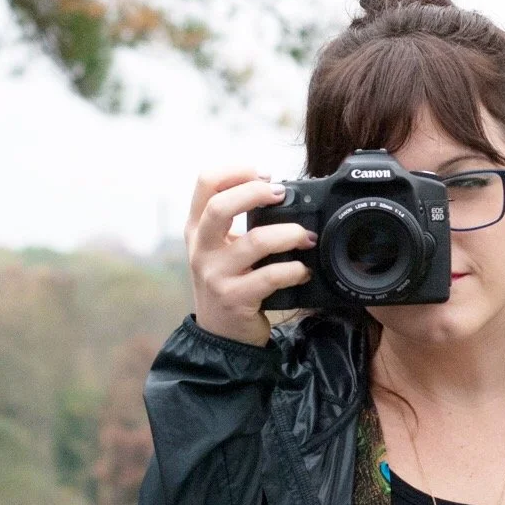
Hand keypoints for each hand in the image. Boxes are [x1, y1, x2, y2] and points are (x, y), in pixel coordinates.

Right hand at [185, 166, 315, 347]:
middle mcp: (201, 248)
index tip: (264, 173)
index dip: (235, 171)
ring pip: (255, 240)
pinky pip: (271, 276)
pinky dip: (295, 270)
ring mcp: (215, 274)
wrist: (221, 333)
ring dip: (289, 234)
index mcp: (198, 228)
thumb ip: (236, 222)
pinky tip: (303, 270)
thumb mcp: (221, 249)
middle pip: (220, 206)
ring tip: (306, 237)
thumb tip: (278, 192)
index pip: (204, 183)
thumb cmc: (229, 283)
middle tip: (283, 194)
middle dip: (256, 193)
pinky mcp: (235, 298)